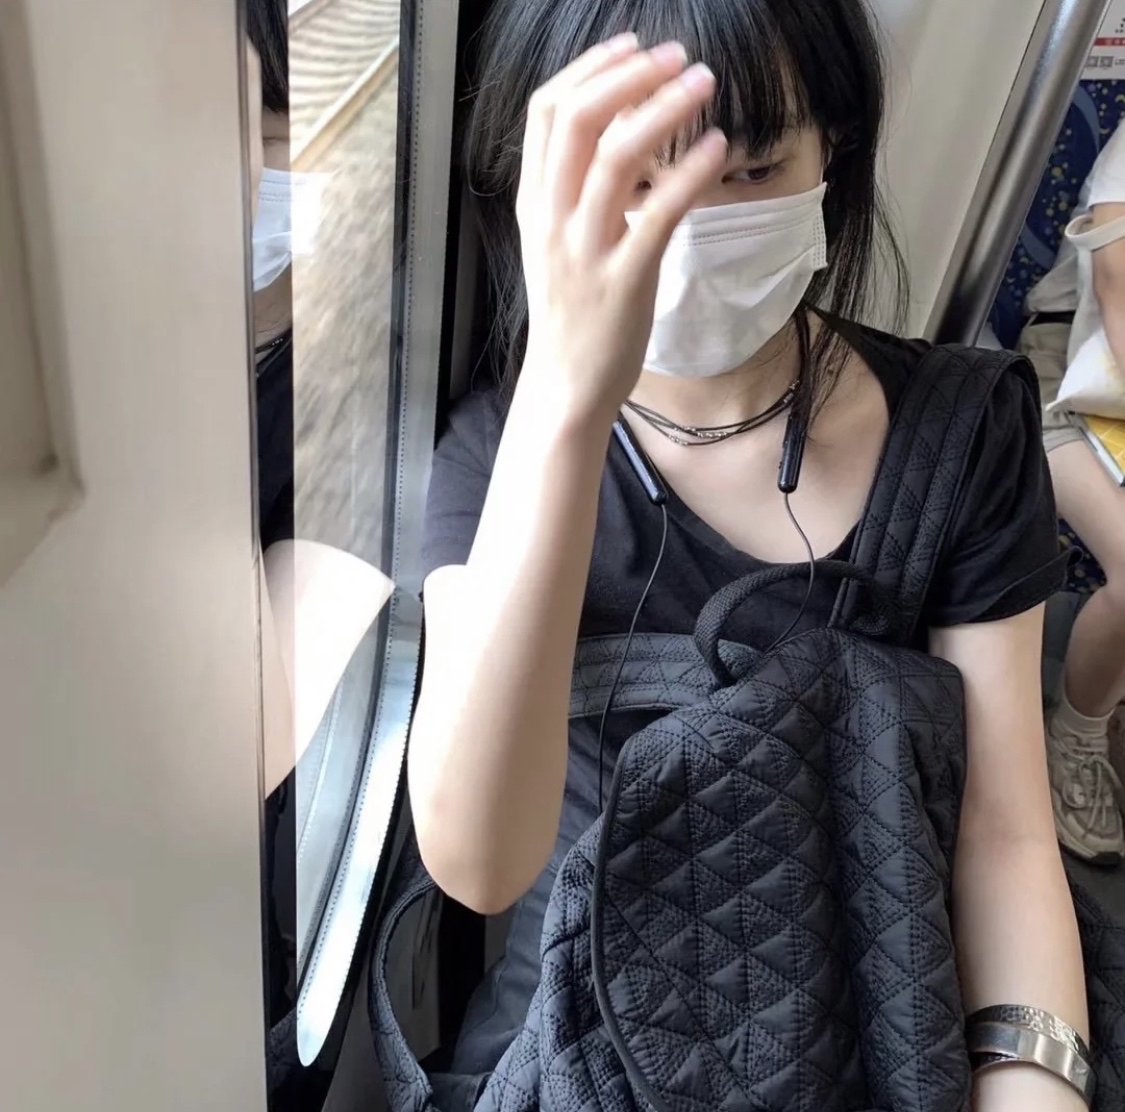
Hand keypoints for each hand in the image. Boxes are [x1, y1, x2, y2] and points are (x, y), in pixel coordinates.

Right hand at [515, 35, 726, 420]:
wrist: (565, 386)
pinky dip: (690, 172)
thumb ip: (577, 190)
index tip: (634, 47)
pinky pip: (658, 213)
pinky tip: (717, 147)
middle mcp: (552, 220)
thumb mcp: (556, 243)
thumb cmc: (571, 313)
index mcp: (534, 204)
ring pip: (616, 156)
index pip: (547, 111)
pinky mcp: (623, 282)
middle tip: (679, 56)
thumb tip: (621, 130)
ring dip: (665, 108)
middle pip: (579, 119)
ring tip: (704, 83)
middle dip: (632, 75)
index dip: (592, 67)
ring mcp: (584, 251)